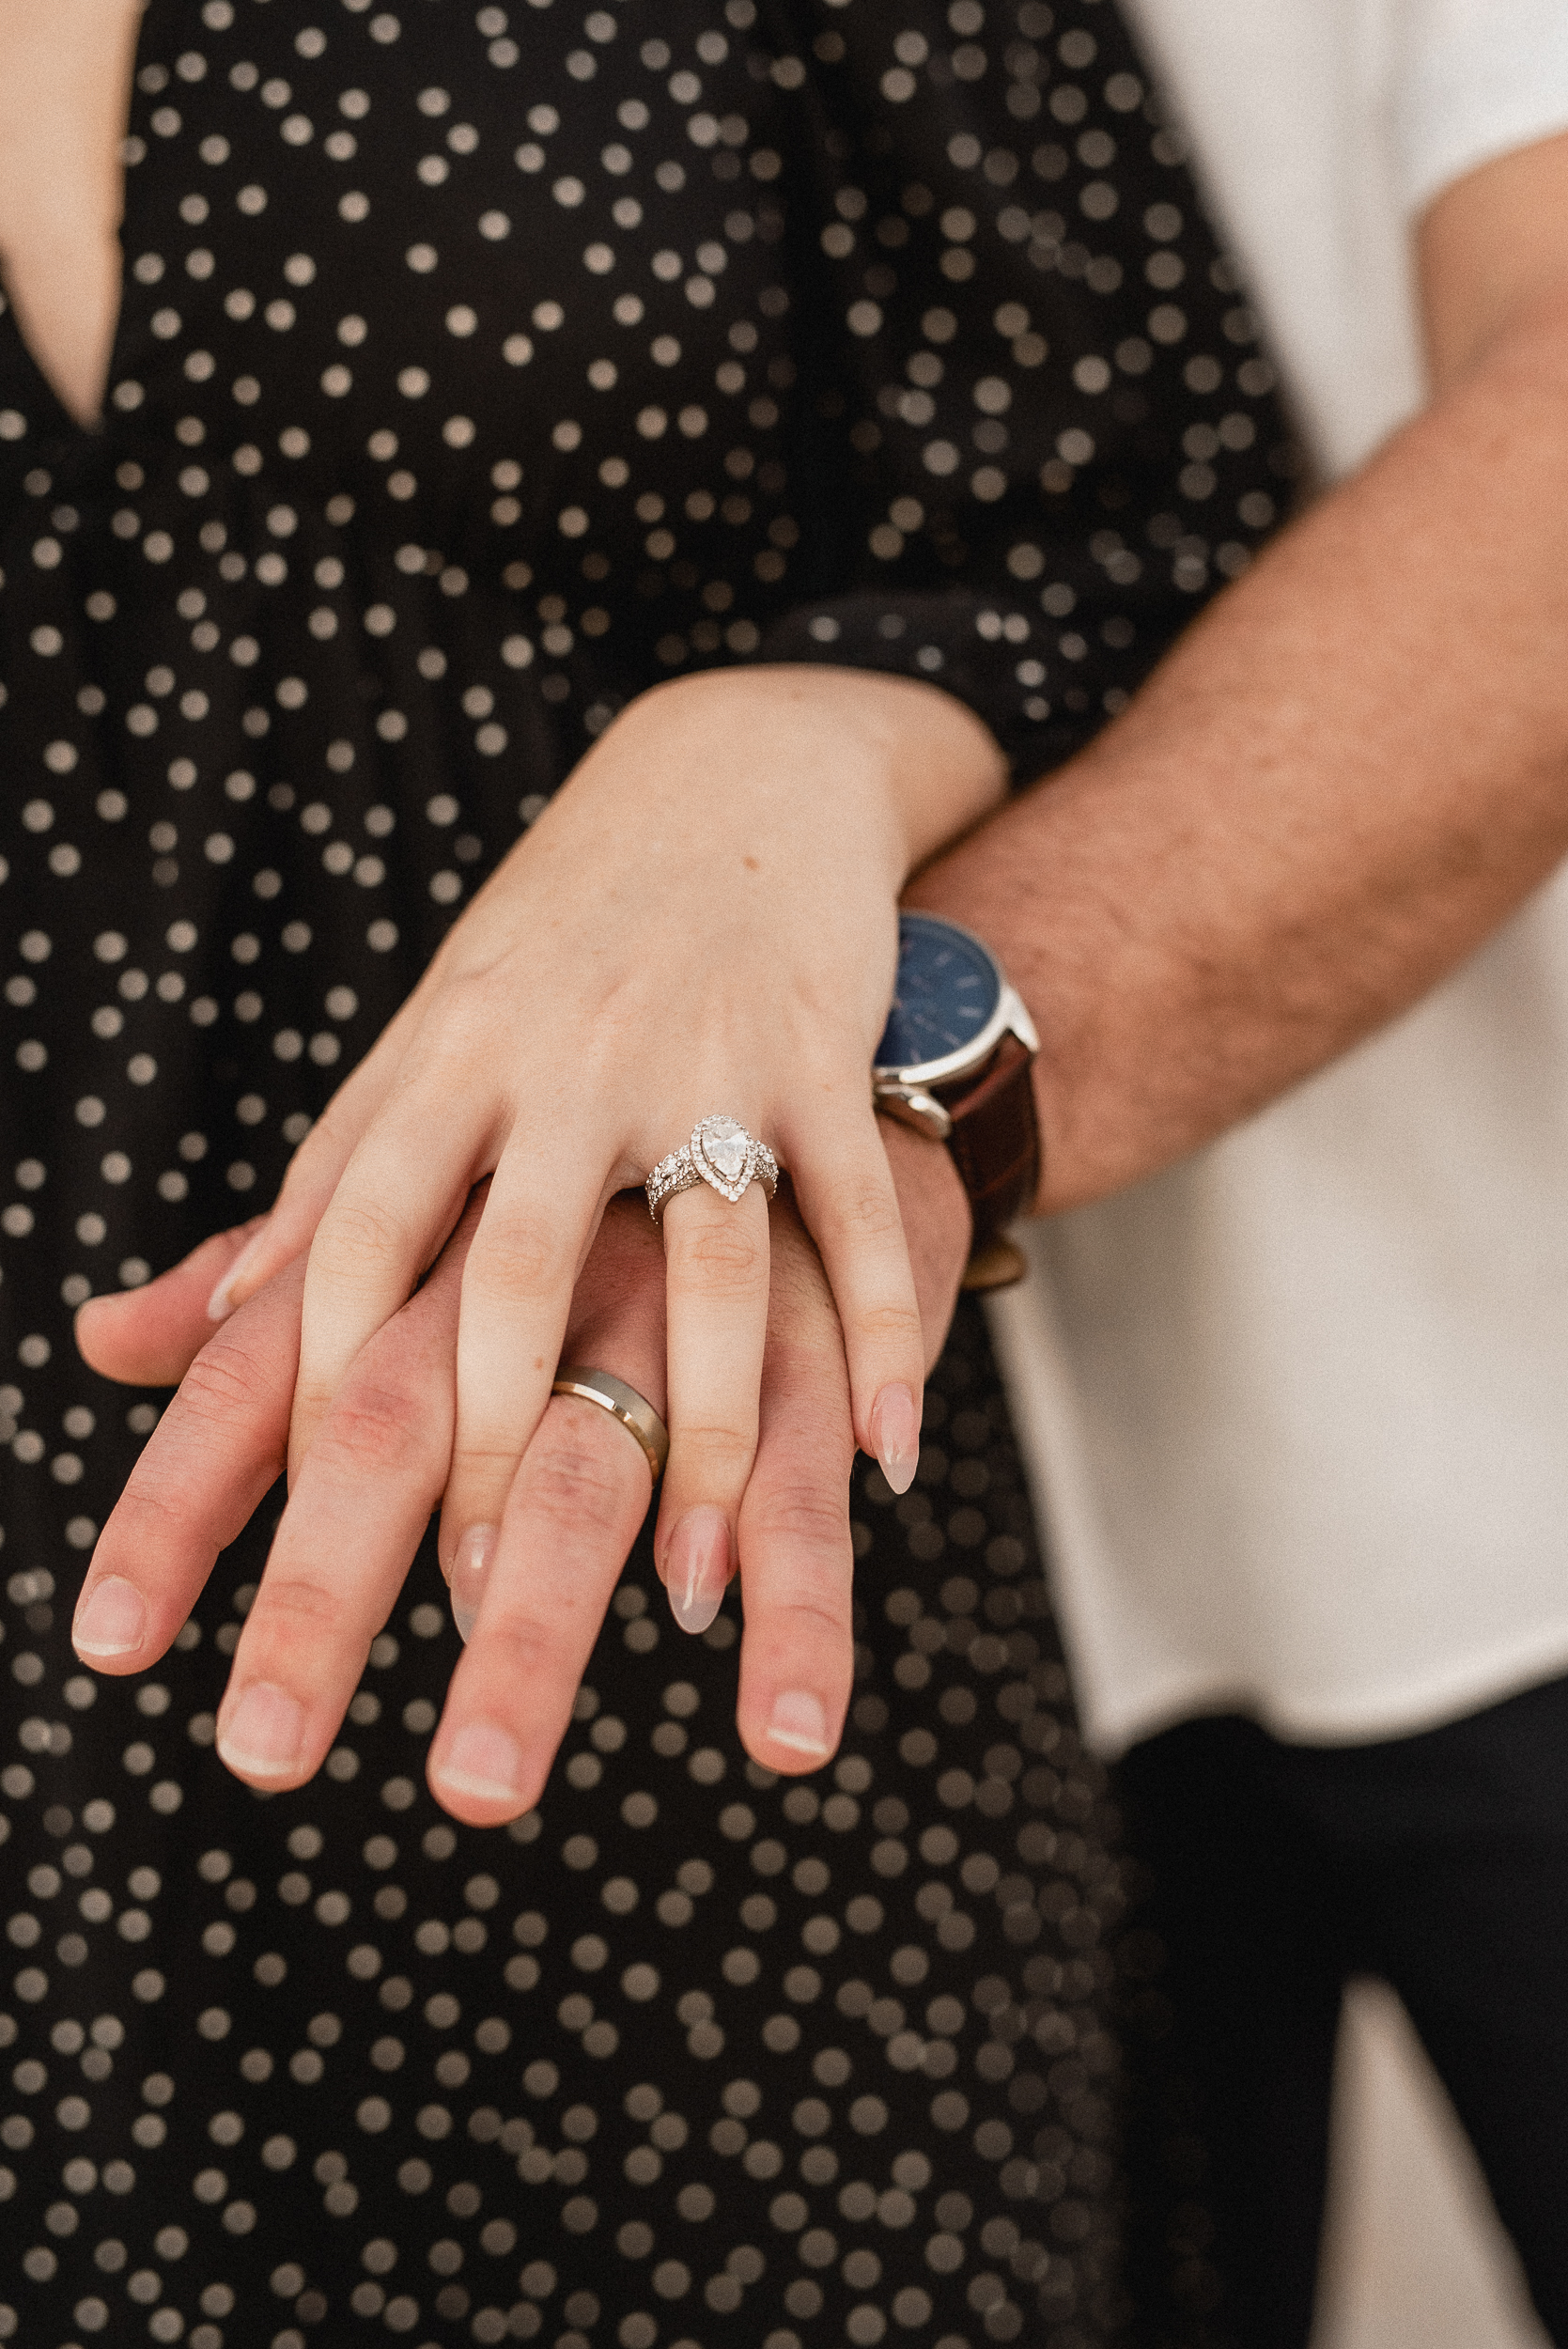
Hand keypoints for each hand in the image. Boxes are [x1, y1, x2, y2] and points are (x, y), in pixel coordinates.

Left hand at [192, 667, 1002, 1633]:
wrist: (734, 775)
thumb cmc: (560, 935)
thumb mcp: (433, 1031)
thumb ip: (335, 1173)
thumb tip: (202, 1321)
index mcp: (449, 1053)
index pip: (355, 1227)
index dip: (324, 1368)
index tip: (312, 1506)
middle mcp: (567, 1058)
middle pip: (514, 1271)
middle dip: (495, 1439)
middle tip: (479, 1591)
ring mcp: (704, 1058)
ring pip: (705, 1267)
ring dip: (707, 1433)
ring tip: (693, 1585)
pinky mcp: (823, 1058)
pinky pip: (859, 1217)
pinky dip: (881, 1339)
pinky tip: (884, 1456)